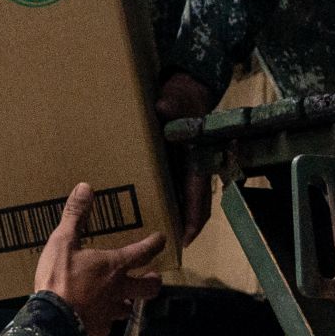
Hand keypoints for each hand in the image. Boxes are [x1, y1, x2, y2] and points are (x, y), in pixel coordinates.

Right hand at [34, 183, 166, 335]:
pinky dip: (106, 318)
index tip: (162, 239)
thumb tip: (86, 187)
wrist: (51, 321)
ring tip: (124, 298)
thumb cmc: (59, 278)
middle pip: (149, 288)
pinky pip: (108, 324)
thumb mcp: (62, 241)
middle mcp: (119, 290)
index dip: (154, 244)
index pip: (142, 253)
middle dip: (153, 280)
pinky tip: (97, 316)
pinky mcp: (100, 329)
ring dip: (129, 301)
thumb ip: (75, 215)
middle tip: (152, 275)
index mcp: (113, 266)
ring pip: (129, 308)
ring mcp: (111, 312)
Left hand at [155, 73, 215, 245]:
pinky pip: (162, 186)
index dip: (193, 220)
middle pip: (188, 205)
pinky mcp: (166, 163)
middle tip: (161, 248)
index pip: (198, 196)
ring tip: (147, 234)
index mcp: (196, 160)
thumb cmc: (185, 96)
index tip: (185, 240)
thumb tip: (164, 106)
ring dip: (167, 215)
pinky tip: (137, 207)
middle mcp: (188, 169)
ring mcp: (178, 168)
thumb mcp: (178, 98)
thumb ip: (172, 103)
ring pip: (176, 198)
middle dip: (178, 226)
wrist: (185, 87)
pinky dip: (155, 199)